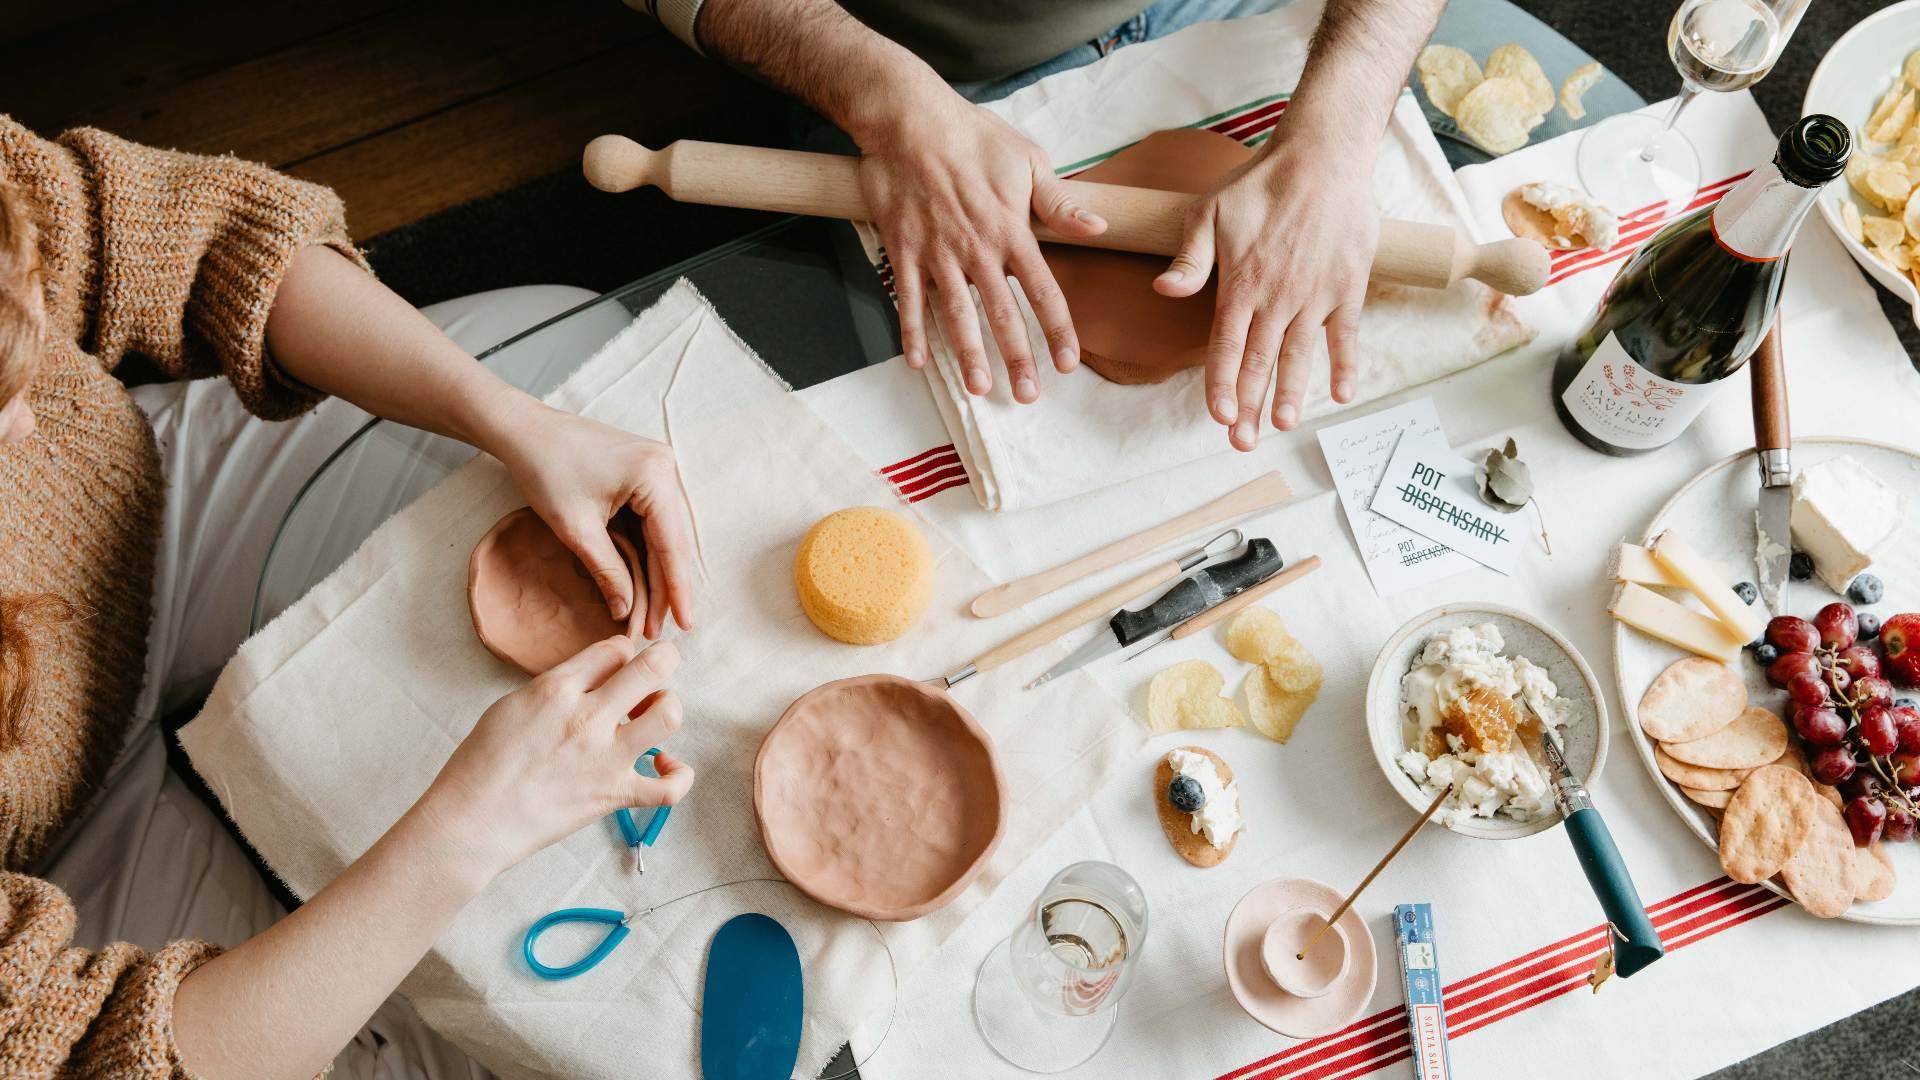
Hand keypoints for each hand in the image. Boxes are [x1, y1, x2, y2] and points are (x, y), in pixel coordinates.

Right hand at [415, 637, 692, 879]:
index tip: (617, 666)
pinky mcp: (615, 796)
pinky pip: (670, 787)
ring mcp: (606, 759)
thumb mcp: (513, 704)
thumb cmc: (483, 763)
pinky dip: (678, 775)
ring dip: (667, 710)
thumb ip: (558, 686)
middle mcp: (587, 718)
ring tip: (650, 719)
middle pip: (653, 668)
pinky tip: (664, 764)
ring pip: (669, 716)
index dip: (621, 653)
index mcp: (556, 689)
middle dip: (662, 662)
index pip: (614, 649)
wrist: (471, 822)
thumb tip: (593, 677)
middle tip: (653, 674)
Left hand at [492, 404, 696, 636]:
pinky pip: (652, 520)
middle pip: (672, 540)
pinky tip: (644, 580)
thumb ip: (607, 570)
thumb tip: (626, 610)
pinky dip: (646, 550)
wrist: (524, 430)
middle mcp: (665, 467)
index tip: (683, 624)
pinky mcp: (643, 472)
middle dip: (665, 586)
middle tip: (659, 627)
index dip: (676, 589)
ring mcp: (656, 468)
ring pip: (663, 533)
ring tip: (652, 612)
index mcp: (654, 475)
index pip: (671, 544)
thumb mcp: (576, 528)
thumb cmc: (545, 469)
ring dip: (656, 571)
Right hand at [857, 91, 1106, 401]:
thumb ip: (1060, 203)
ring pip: (956, 314)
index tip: (1068, 363)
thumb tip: (1098, 226)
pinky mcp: (903, 249)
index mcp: (1012, 231)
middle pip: (1002, 314)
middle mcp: (977, 249)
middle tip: (1027, 395)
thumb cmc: (974, 136)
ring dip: (968, 355)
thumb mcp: (1029, 161)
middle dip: (1017, 358)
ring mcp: (938, 252)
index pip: (1043, 290)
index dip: (1058, 330)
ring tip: (980, 388)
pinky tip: (918, 362)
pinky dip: (911, 331)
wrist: (910, 119)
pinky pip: (908, 298)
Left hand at [1154, 116, 1376, 450]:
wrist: (1323, 156)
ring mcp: (1315, 295)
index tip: (1219, 418)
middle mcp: (1278, 297)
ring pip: (1300, 354)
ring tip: (1284, 426)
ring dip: (1292, 394)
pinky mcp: (1347, 286)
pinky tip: (1342, 394)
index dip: (1221, 385)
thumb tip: (1162, 289)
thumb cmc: (1259, 183)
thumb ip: (1189, 258)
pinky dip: (1344, 364)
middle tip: (1242, 443)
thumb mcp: (1209, 212)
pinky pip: (1346, 334)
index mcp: (1241, 284)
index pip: (1225, 346)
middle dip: (1251, 405)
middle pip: (1260, 361)